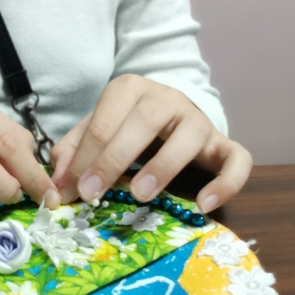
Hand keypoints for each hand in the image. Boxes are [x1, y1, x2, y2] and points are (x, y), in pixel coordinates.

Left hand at [50, 74, 251, 213]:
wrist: (174, 111)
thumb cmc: (129, 124)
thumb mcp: (99, 128)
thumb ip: (75, 149)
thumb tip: (57, 180)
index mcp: (130, 89)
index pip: (104, 121)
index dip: (85, 156)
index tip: (71, 190)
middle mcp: (167, 98)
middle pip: (143, 122)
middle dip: (114, 159)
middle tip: (93, 193)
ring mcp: (199, 119)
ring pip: (188, 137)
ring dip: (163, 167)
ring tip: (140, 195)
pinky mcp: (224, 142)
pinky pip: (236, 159)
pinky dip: (226, 183)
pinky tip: (204, 205)